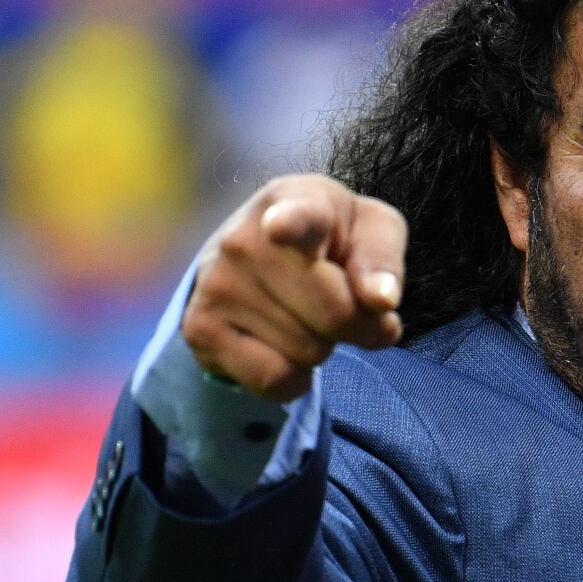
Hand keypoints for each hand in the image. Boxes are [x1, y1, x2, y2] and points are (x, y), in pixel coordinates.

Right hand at [180, 174, 406, 401]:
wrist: (257, 249)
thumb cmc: (330, 238)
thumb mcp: (371, 229)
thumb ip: (382, 259)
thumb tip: (381, 300)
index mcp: (295, 201)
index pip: (296, 216)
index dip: (291, 223)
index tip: (281, 226)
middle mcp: (245, 239)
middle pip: (334, 314)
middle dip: (359, 324)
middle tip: (349, 306)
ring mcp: (217, 284)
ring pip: (308, 351)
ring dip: (323, 346)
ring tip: (304, 313)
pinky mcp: (199, 329)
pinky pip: (274, 380)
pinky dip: (295, 377)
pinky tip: (283, 344)